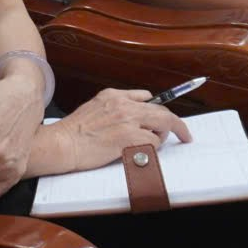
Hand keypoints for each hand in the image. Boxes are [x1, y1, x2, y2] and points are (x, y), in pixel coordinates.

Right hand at [41, 88, 191, 171]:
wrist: (63, 144)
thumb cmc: (75, 132)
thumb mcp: (94, 107)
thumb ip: (116, 106)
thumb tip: (136, 110)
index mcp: (114, 95)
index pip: (148, 97)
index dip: (160, 108)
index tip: (169, 116)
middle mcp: (124, 104)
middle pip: (162, 111)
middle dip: (176, 125)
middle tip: (184, 135)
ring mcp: (128, 120)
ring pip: (162, 126)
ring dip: (159, 138)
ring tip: (144, 146)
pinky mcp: (130, 137)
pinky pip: (154, 143)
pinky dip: (150, 149)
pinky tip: (136, 152)